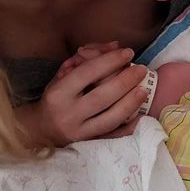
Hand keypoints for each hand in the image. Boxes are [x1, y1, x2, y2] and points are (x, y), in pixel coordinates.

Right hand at [28, 48, 148, 146]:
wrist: (43, 130)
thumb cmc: (57, 98)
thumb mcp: (64, 75)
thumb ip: (89, 59)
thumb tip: (115, 46)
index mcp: (59, 93)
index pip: (87, 73)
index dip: (110, 61)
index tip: (127, 52)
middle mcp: (69, 113)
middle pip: (102, 96)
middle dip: (125, 80)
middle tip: (141, 69)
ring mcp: (81, 131)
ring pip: (110, 118)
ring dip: (130, 102)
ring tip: (144, 88)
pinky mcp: (91, 143)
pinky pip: (114, 136)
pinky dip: (129, 127)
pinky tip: (141, 115)